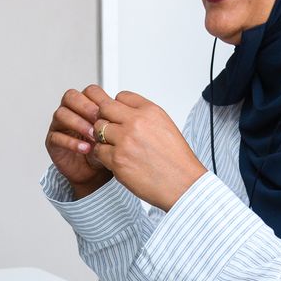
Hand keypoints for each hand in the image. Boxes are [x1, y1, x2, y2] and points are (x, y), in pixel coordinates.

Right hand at [45, 86, 113, 197]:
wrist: (94, 173)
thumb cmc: (105, 149)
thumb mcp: (116, 133)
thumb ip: (118, 121)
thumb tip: (131, 112)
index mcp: (86, 105)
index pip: (88, 91)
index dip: (97, 98)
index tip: (110, 111)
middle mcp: (70, 111)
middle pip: (70, 97)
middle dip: (85, 107)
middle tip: (98, 119)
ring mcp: (59, 125)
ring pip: (61, 114)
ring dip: (78, 123)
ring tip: (93, 136)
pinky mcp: (53, 141)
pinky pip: (56, 136)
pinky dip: (71, 142)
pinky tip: (85, 148)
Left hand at [85, 87, 206, 210]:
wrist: (183, 184)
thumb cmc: (176, 160)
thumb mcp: (165, 126)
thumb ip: (143, 117)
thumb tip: (124, 113)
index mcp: (150, 111)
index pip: (122, 96)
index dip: (117, 106)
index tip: (118, 114)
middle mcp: (136, 122)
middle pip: (104, 108)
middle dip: (104, 117)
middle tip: (109, 128)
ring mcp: (125, 141)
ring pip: (98, 129)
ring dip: (102, 137)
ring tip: (114, 146)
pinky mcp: (117, 160)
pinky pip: (98, 150)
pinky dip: (103, 155)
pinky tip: (115, 159)